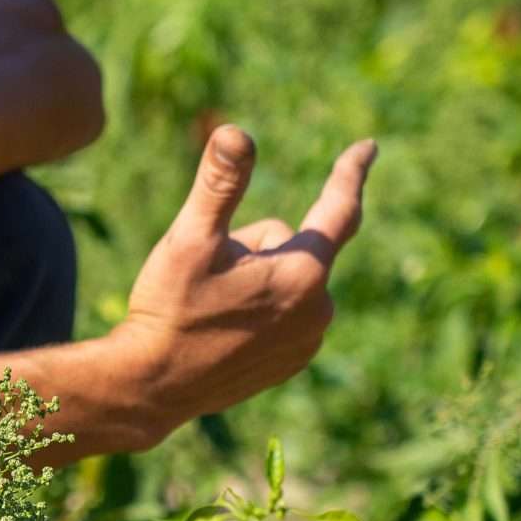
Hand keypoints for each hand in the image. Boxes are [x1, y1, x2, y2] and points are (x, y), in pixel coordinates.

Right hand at [111, 124, 376, 437]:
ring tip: (211, 307)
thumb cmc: (170, 310)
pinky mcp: (293, 362)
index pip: (339, 209)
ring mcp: (308, 341)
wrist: (153, 388)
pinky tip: (222, 330)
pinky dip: (259, 309)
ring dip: (255, 279)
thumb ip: (220, 184)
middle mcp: (319, 309)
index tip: (368, 147)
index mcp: (303, 273)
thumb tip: (236, 132)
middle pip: (292, 245)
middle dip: (256, 246)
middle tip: (209, 275)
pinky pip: (284, 312)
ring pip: (287, 279)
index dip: (350, 172)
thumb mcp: (191, 239)